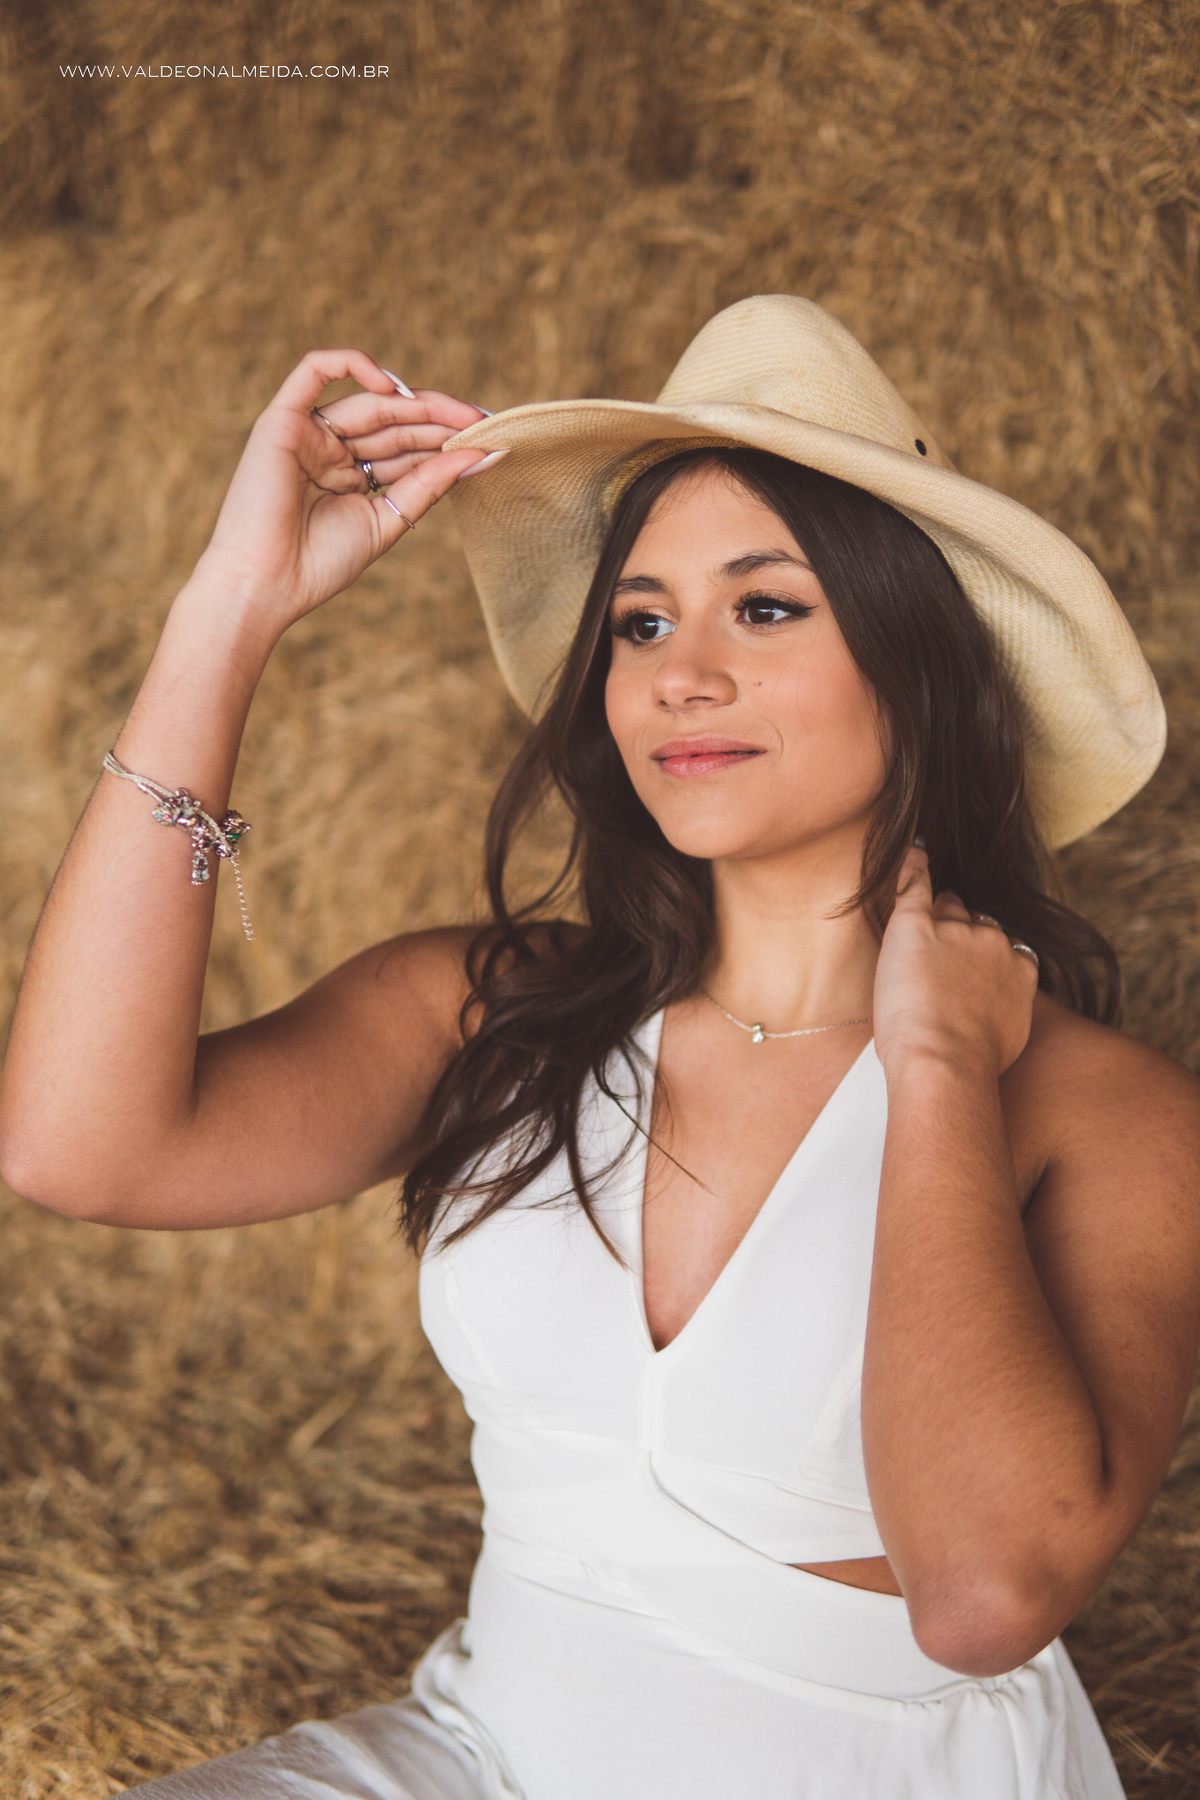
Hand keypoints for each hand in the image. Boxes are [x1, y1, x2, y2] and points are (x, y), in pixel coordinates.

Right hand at [190, 350, 494, 644]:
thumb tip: (480, 455)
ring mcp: (307, 433)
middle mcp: (330, 450)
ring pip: (370, 402)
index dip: (446, 440)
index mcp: (353, 477)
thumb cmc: (319, 564)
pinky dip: (350, 364)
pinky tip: (392, 386)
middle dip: (440, 420)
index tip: (489, 442)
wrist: (265, 584)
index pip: (406, 447)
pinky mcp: (282, 419)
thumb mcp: (388, 520)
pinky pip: (313, 371)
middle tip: (484, 422)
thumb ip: (428, 484)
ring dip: (417, 405)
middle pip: (394, 422)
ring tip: (462, 416)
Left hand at [872, 847, 1037, 1081]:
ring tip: (926, 918)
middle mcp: (994, 942)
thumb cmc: (970, 1066)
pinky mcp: (916, 925)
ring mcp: (955, 931)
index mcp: (1020, 969)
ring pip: (949, 907)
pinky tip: (914, 850)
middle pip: (978, 922)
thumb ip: (1005, 1013)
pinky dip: (914, 865)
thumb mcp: (1006, 1038)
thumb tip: (995, 1018)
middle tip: (942, 953)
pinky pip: (917, 884)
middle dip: (963, 932)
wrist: (945, 1063)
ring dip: (939, 912)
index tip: (974, 966)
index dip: (986, 954)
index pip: (1005, 945)